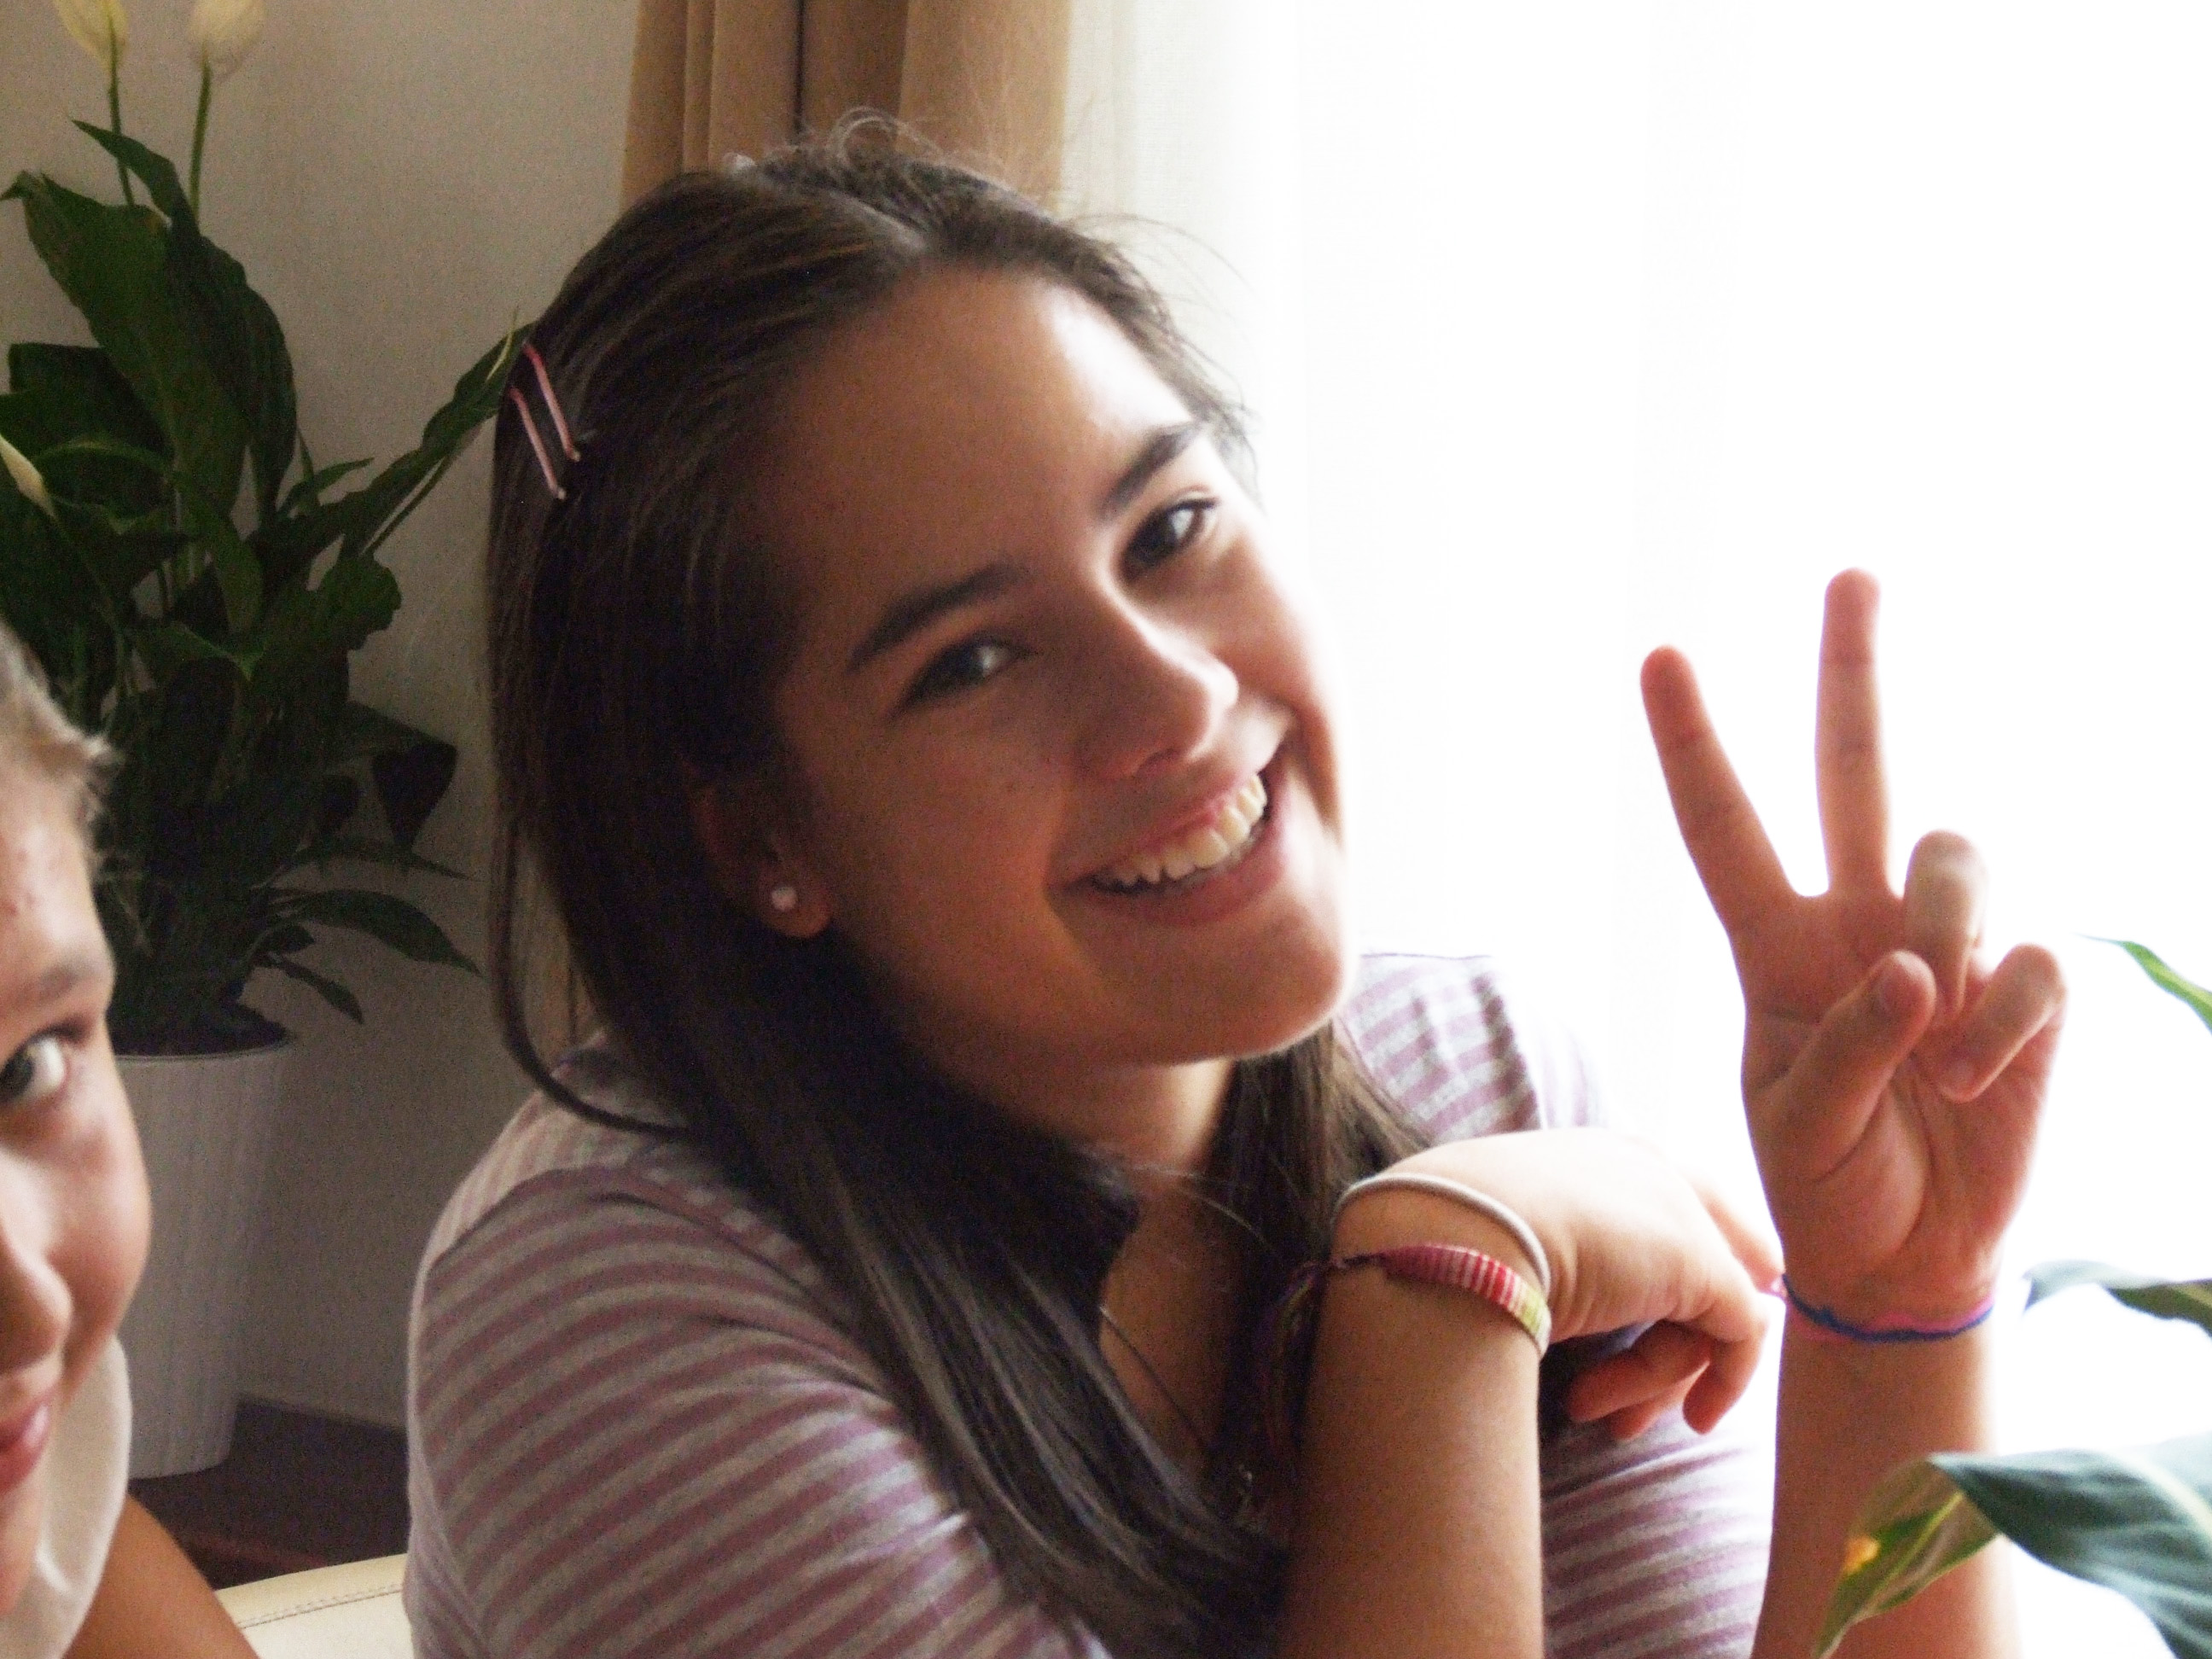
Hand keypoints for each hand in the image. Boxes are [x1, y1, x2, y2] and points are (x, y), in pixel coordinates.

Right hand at [1358, 1129, 1777, 1433]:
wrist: (1450, 1235)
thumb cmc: (1456, 1237)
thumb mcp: (1506, 1239)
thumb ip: (1558, 1258)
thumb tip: (1559, 1311)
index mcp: (1602, 1155)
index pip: (1677, 1207)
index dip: (1675, 1279)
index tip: (1650, 1339)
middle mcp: (1651, 1170)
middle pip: (1699, 1268)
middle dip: (1666, 1349)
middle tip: (1618, 1407)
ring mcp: (1683, 1215)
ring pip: (1708, 1313)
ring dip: (1653, 1377)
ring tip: (1590, 1406)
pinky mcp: (1705, 1268)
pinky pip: (1739, 1336)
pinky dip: (1715, 1385)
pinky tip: (1681, 1419)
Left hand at [1641, 571, 2065, 1325]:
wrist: (1905, 1262)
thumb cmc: (1826, 1182)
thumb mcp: (1797, 1122)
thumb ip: (1849, 1044)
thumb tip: (1920, 968)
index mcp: (1774, 947)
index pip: (1727, 830)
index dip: (1695, 747)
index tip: (1659, 656)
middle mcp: (1857, 923)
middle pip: (1855, 774)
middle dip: (1852, 675)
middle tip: (1851, 575)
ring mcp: (1948, 948)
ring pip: (1954, 858)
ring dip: (1945, 937)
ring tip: (1932, 1058)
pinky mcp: (2026, 992)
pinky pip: (2032, 962)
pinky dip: (2003, 1025)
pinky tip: (1972, 1081)